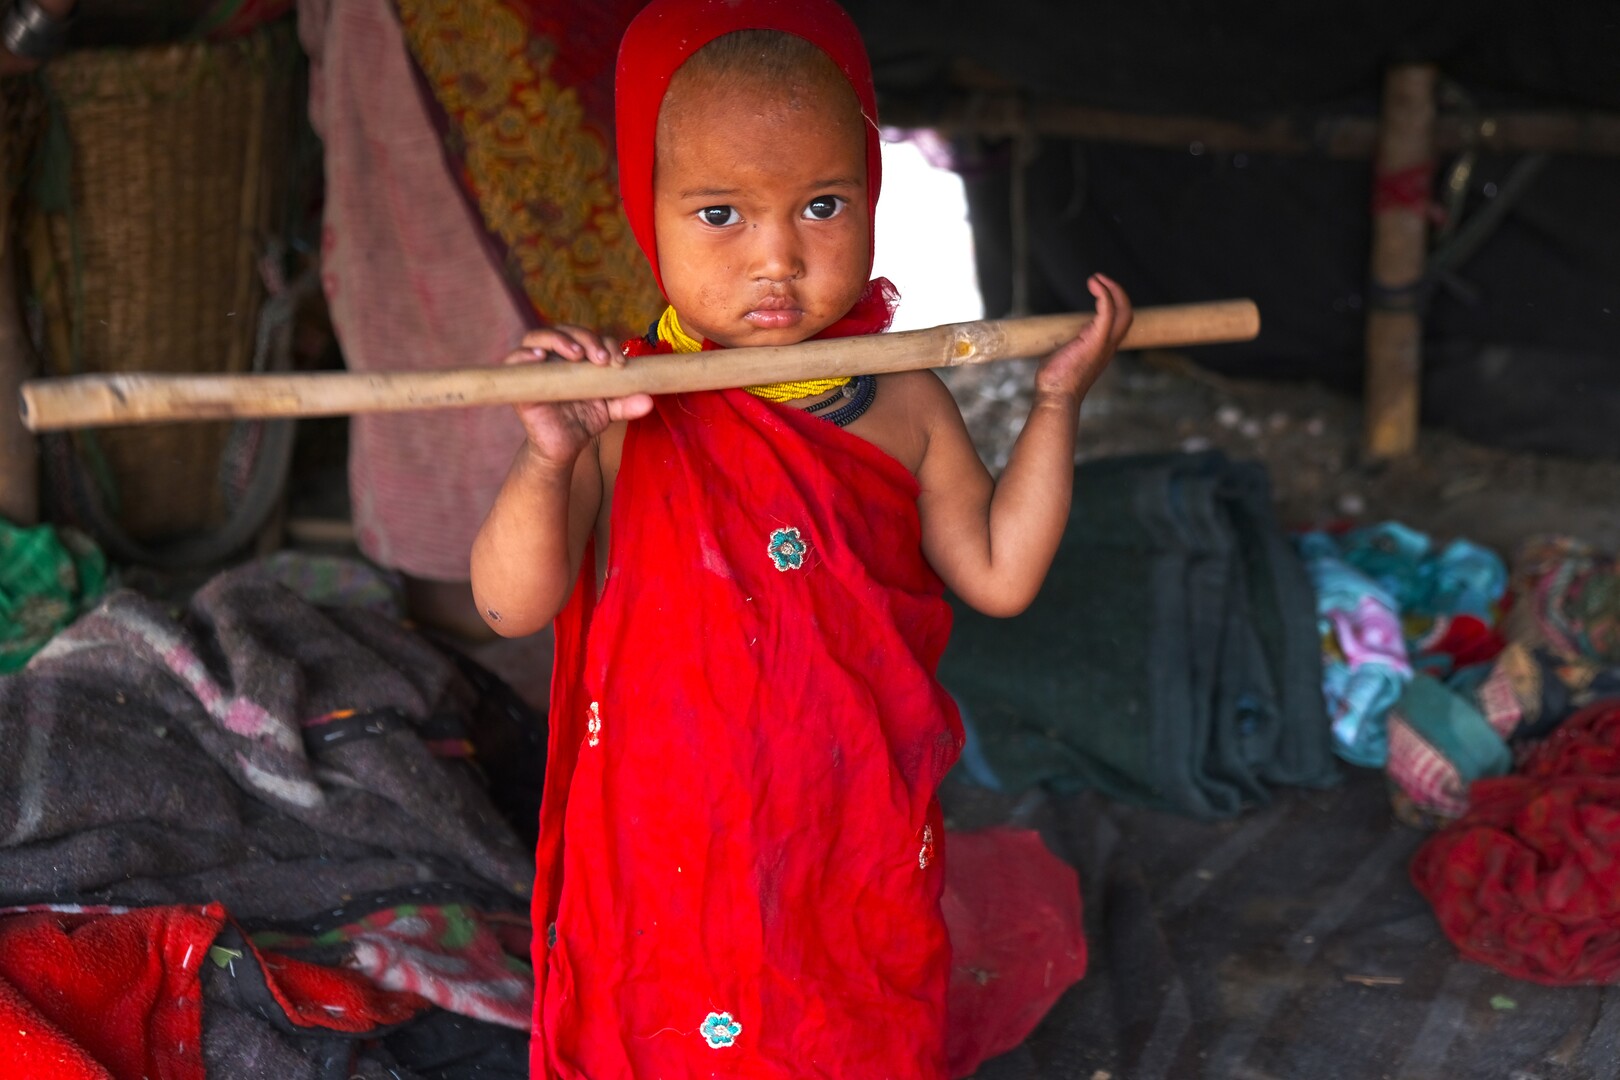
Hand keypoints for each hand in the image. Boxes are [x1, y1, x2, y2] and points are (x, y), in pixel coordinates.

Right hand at [503, 325, 653, 466]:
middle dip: (586, 339)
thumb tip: (649, 400)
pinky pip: (514, 361)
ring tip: (575, 354)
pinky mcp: (520, 383)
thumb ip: (627, 403)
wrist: (562, 448)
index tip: (618, 363)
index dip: (605, 344)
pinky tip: (539, 356)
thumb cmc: (582, 422)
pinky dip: (524, 354)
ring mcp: (535, 367)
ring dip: (559, 339)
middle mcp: (554, 357)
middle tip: (600, 359)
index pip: (589, 338)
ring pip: (538, 337)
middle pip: (565, 331)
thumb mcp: (609, 411)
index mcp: (576, 358)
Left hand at [1034, 273, 1132, 400]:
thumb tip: (1048, 337)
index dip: (1113, 305)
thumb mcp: (1062, 356)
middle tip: (1100, 280)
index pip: (1118, 324)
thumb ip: (1063, 344)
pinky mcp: (1096, 339)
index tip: (1097, 291)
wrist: (1056, 395)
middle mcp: (1108, 346)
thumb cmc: (1055, 381)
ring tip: (1097, 279)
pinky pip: (1107, 310)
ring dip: (1112, 290)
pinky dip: (1104, 293)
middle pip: (1127, 315)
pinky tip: (1093, 283)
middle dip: (1118, 293)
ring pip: (1123, 311)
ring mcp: (1104, 343)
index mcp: (1101, 349)